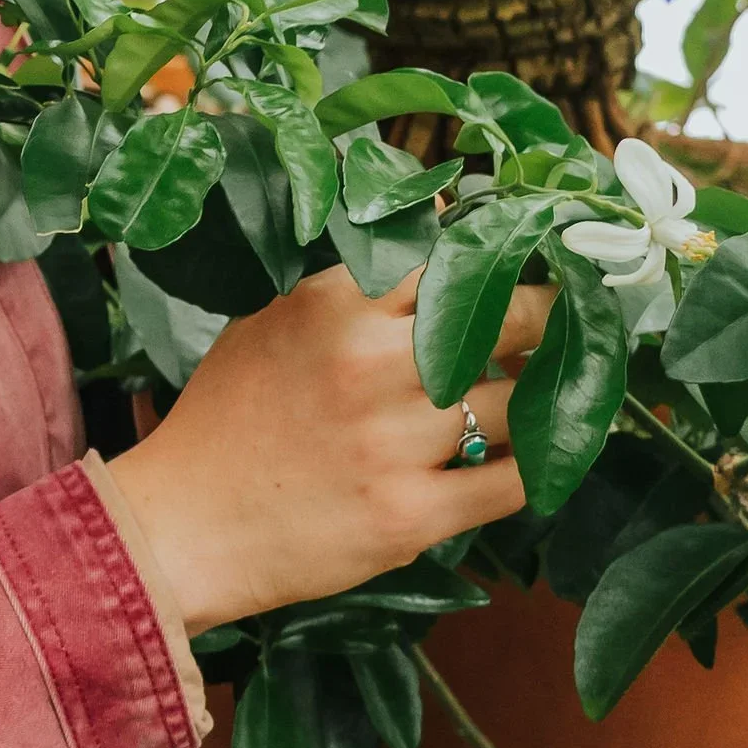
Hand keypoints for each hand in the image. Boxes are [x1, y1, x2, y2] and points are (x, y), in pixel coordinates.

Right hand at [110, 263, 551, 635]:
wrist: (184, 525)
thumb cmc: (227, 417)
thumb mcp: (273, 323)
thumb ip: (353, 283)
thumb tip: (448, 222)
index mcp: (333, 306)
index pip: (450, 261)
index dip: (499, 261)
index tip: (527, 265)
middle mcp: (371, 365)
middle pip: (504, 322)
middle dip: (544, 318)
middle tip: (563, 322)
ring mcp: (395, 443)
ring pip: (516, 403)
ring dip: (534, 398)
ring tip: (539, 394)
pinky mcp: (412, 516)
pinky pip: (513, 483)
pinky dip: (532, 467)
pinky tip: (529, 456)